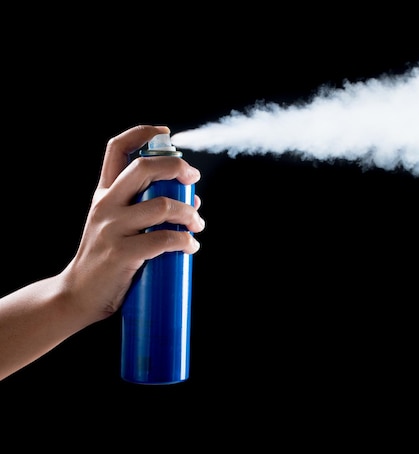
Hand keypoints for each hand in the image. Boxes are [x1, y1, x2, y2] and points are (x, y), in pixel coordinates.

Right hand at [62, 124, 204, 324]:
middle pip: (144, 168)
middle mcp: (106, 204)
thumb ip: (148, 209)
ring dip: (188, 212)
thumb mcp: (117, 225)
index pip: (117, 149)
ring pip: (161, 205)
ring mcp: (112, 228)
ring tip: (197, 224)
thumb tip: (192, 200)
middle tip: (193, 179)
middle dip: (177, 167)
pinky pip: (163, 239)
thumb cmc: (106, 259)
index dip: (141, 133)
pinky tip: (190, 246)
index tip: (165, 133)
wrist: (77, 294)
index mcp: (104, 193)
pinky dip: (184, 240)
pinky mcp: (121, 253)